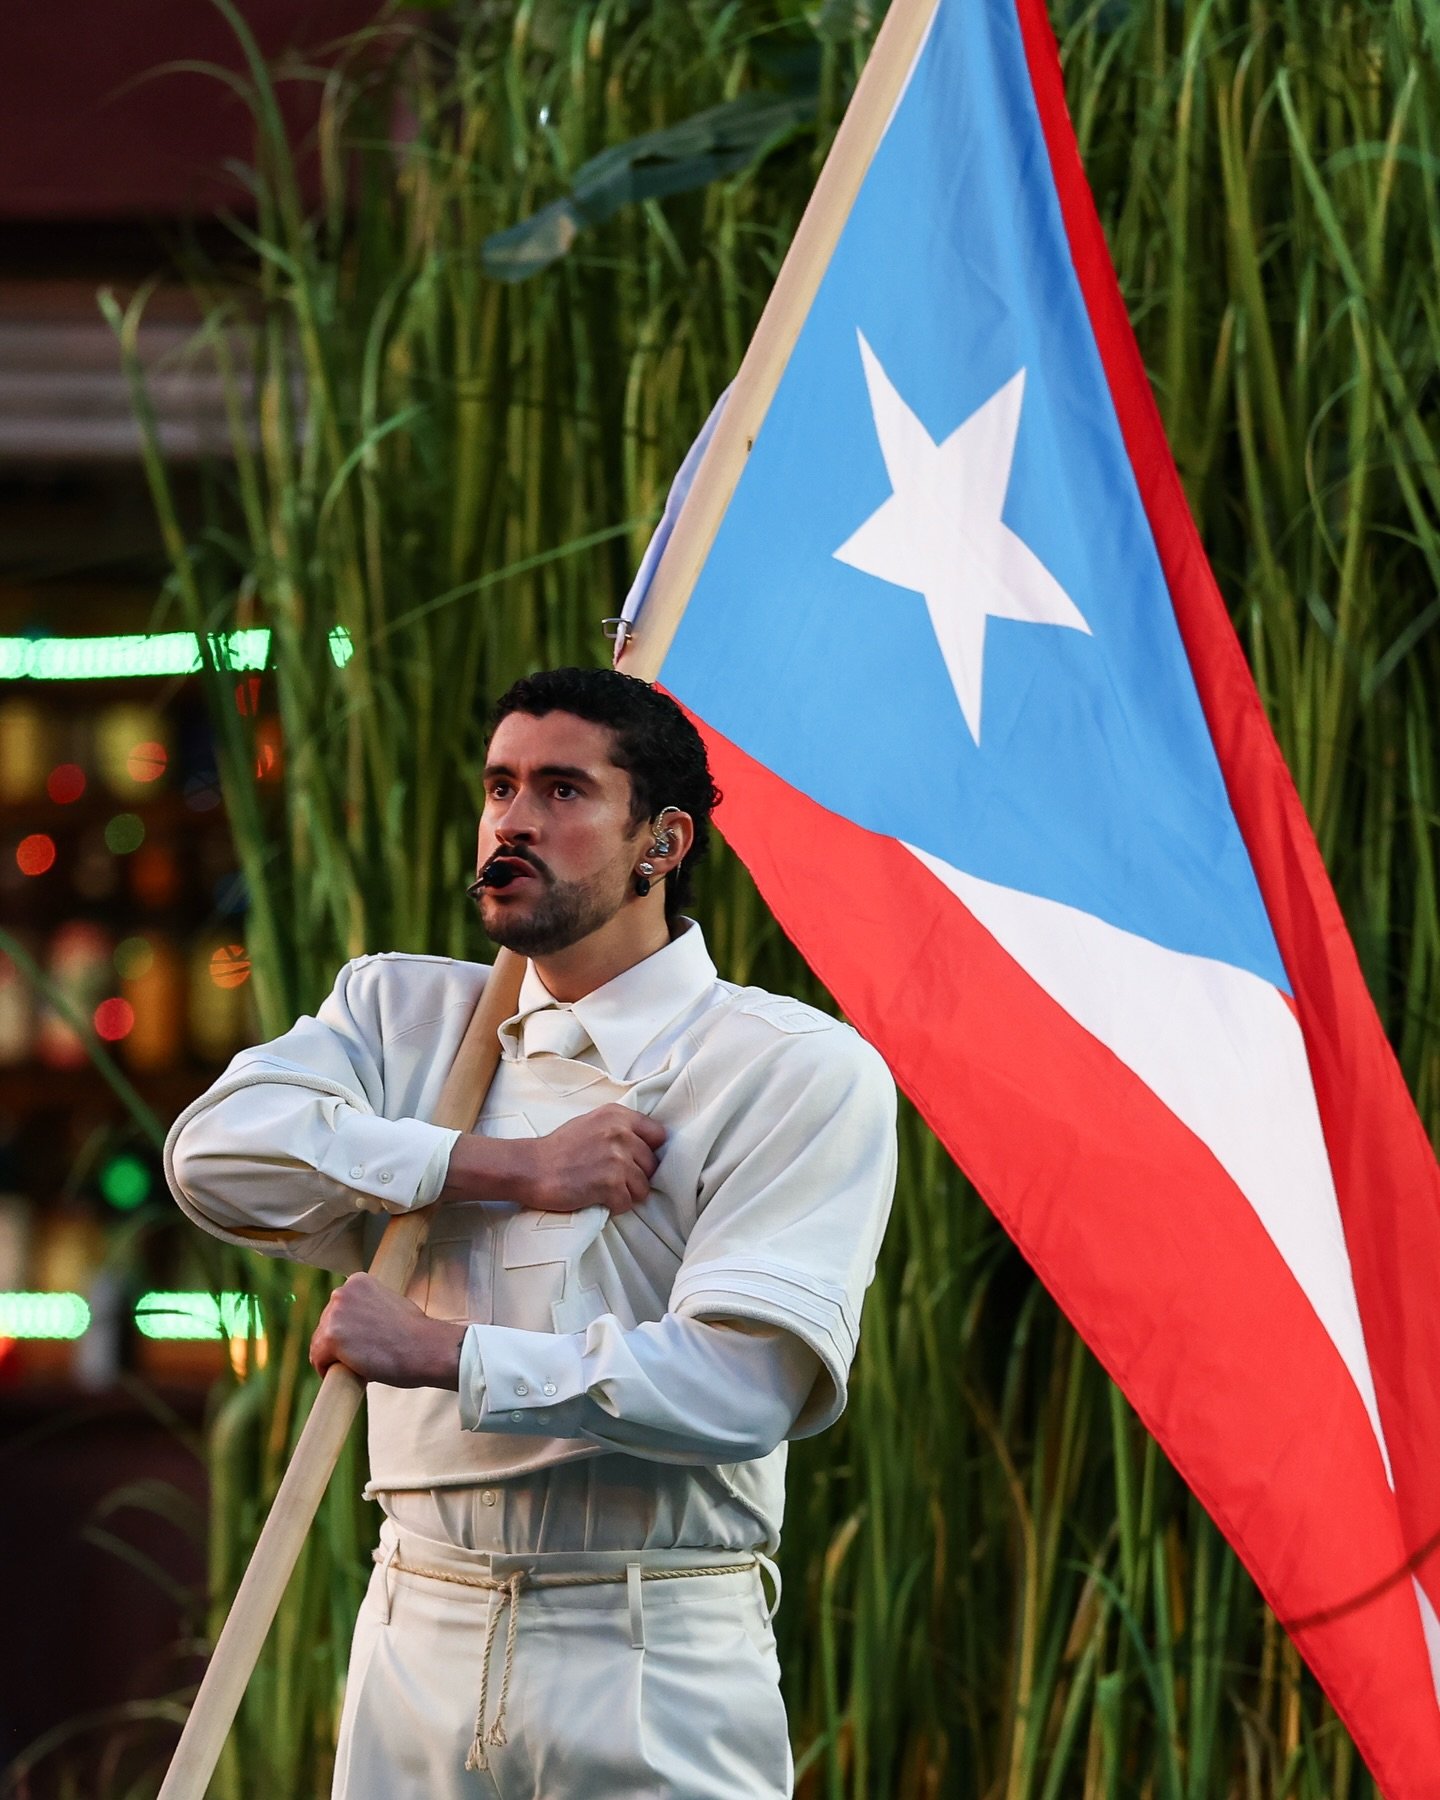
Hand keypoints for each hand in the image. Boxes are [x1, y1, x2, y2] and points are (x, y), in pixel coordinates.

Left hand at [309, 1273, 463, 1387]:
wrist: (425, 1347)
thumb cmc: (415, 1332)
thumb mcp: (389, 1304)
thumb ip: (368, 1308)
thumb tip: (356, 1326)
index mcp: (357, 1281)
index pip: (339, 1309)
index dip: (349, 1328)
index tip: (362, 1341)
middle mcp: (342, 1292)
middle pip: (326, 1324)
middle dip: (339, 1342)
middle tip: (362, 1356)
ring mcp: (335, 1314)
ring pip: (320, 1342)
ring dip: (334, 1357)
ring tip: (358, 1365)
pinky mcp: (330, 1337)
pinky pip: (318, 1359)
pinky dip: (327, 1370)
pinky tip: (346, 1373)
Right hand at [444, 1105, 665, 1213]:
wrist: (531, 1168)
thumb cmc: (558, 1148)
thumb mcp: (591, 1123)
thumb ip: (619, 1128)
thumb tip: (645, 1144)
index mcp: (618, 1115)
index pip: (658, 1135)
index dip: (649, 1151)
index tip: (636, 1161)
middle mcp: (621, 1133)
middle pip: (652, 1165)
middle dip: (637, 1176)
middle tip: (614, 1180)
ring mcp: (617, 1159)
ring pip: (643, 1187)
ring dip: (626, 1194)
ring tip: (604, 1191)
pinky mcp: (610, 1184)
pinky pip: (628, 1203)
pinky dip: (615, 1207)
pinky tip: (598, 1200)